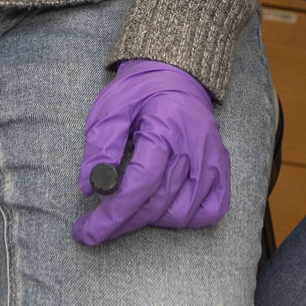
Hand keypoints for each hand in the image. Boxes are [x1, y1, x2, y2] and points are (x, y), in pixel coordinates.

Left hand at [71, 60, 230, 246]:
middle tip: (93, 229)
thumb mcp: (110, 108)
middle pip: (157, 204)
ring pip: (181, 214)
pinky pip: (211, 210)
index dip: (111, 215)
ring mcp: (213, 158)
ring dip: (149, 221)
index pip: (139, 185)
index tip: (84, 232)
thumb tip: (88, 188)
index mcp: (165, 127)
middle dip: (121, 223)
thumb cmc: (140, 91)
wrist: (176, 73)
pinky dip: (187, 219)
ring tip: (126, 210)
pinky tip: (162, 211)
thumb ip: (100, 146)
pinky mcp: (222, 166)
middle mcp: (195, 146)